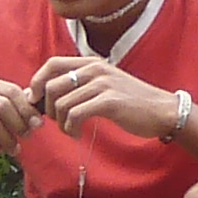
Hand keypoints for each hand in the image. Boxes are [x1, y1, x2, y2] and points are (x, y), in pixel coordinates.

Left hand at [34, 55, 182, 139]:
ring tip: (71, 131)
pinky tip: (78, 134)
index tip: (36, 102)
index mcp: (91, 63)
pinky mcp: (109, 101)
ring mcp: (102, 84)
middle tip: (57, 122)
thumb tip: (41, 95)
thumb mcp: (102, 86)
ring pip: (61, 104)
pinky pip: (75, 115)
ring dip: (60, 123)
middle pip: (51, 86)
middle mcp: (95, 69)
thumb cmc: (129, 103)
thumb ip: (77, 87)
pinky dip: (71, 129)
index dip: (37, 82)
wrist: (161, 111)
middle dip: (46, 109)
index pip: (52, 64)